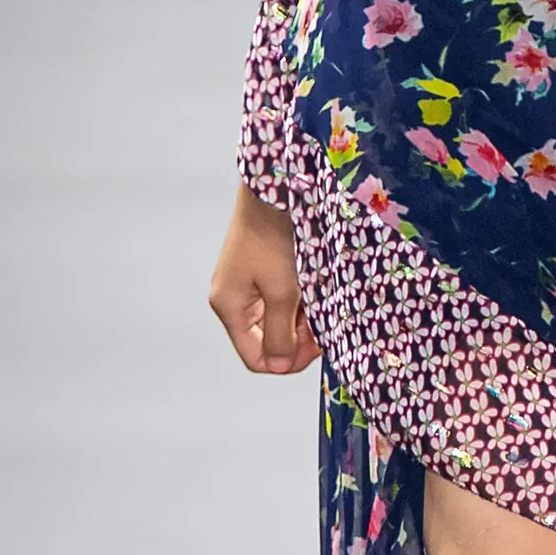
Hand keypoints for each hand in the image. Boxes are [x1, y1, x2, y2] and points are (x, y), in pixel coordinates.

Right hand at [207, 187, 319, 373]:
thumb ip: (280, 334)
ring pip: (277, 320)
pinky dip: (299, 301)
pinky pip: (279, 299)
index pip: (256, 357)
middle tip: (325, 325)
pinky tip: (316, 290)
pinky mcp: (260, 269)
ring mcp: (246, 283)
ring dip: (301, 319)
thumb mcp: (282, 292)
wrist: (276, 188)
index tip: (317, 348)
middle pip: (267, 339)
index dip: (288, 361)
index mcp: (230, 306)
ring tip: (322, 303)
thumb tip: (280, 366)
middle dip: (298, 338)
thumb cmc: (274, 236)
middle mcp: (234, 298)